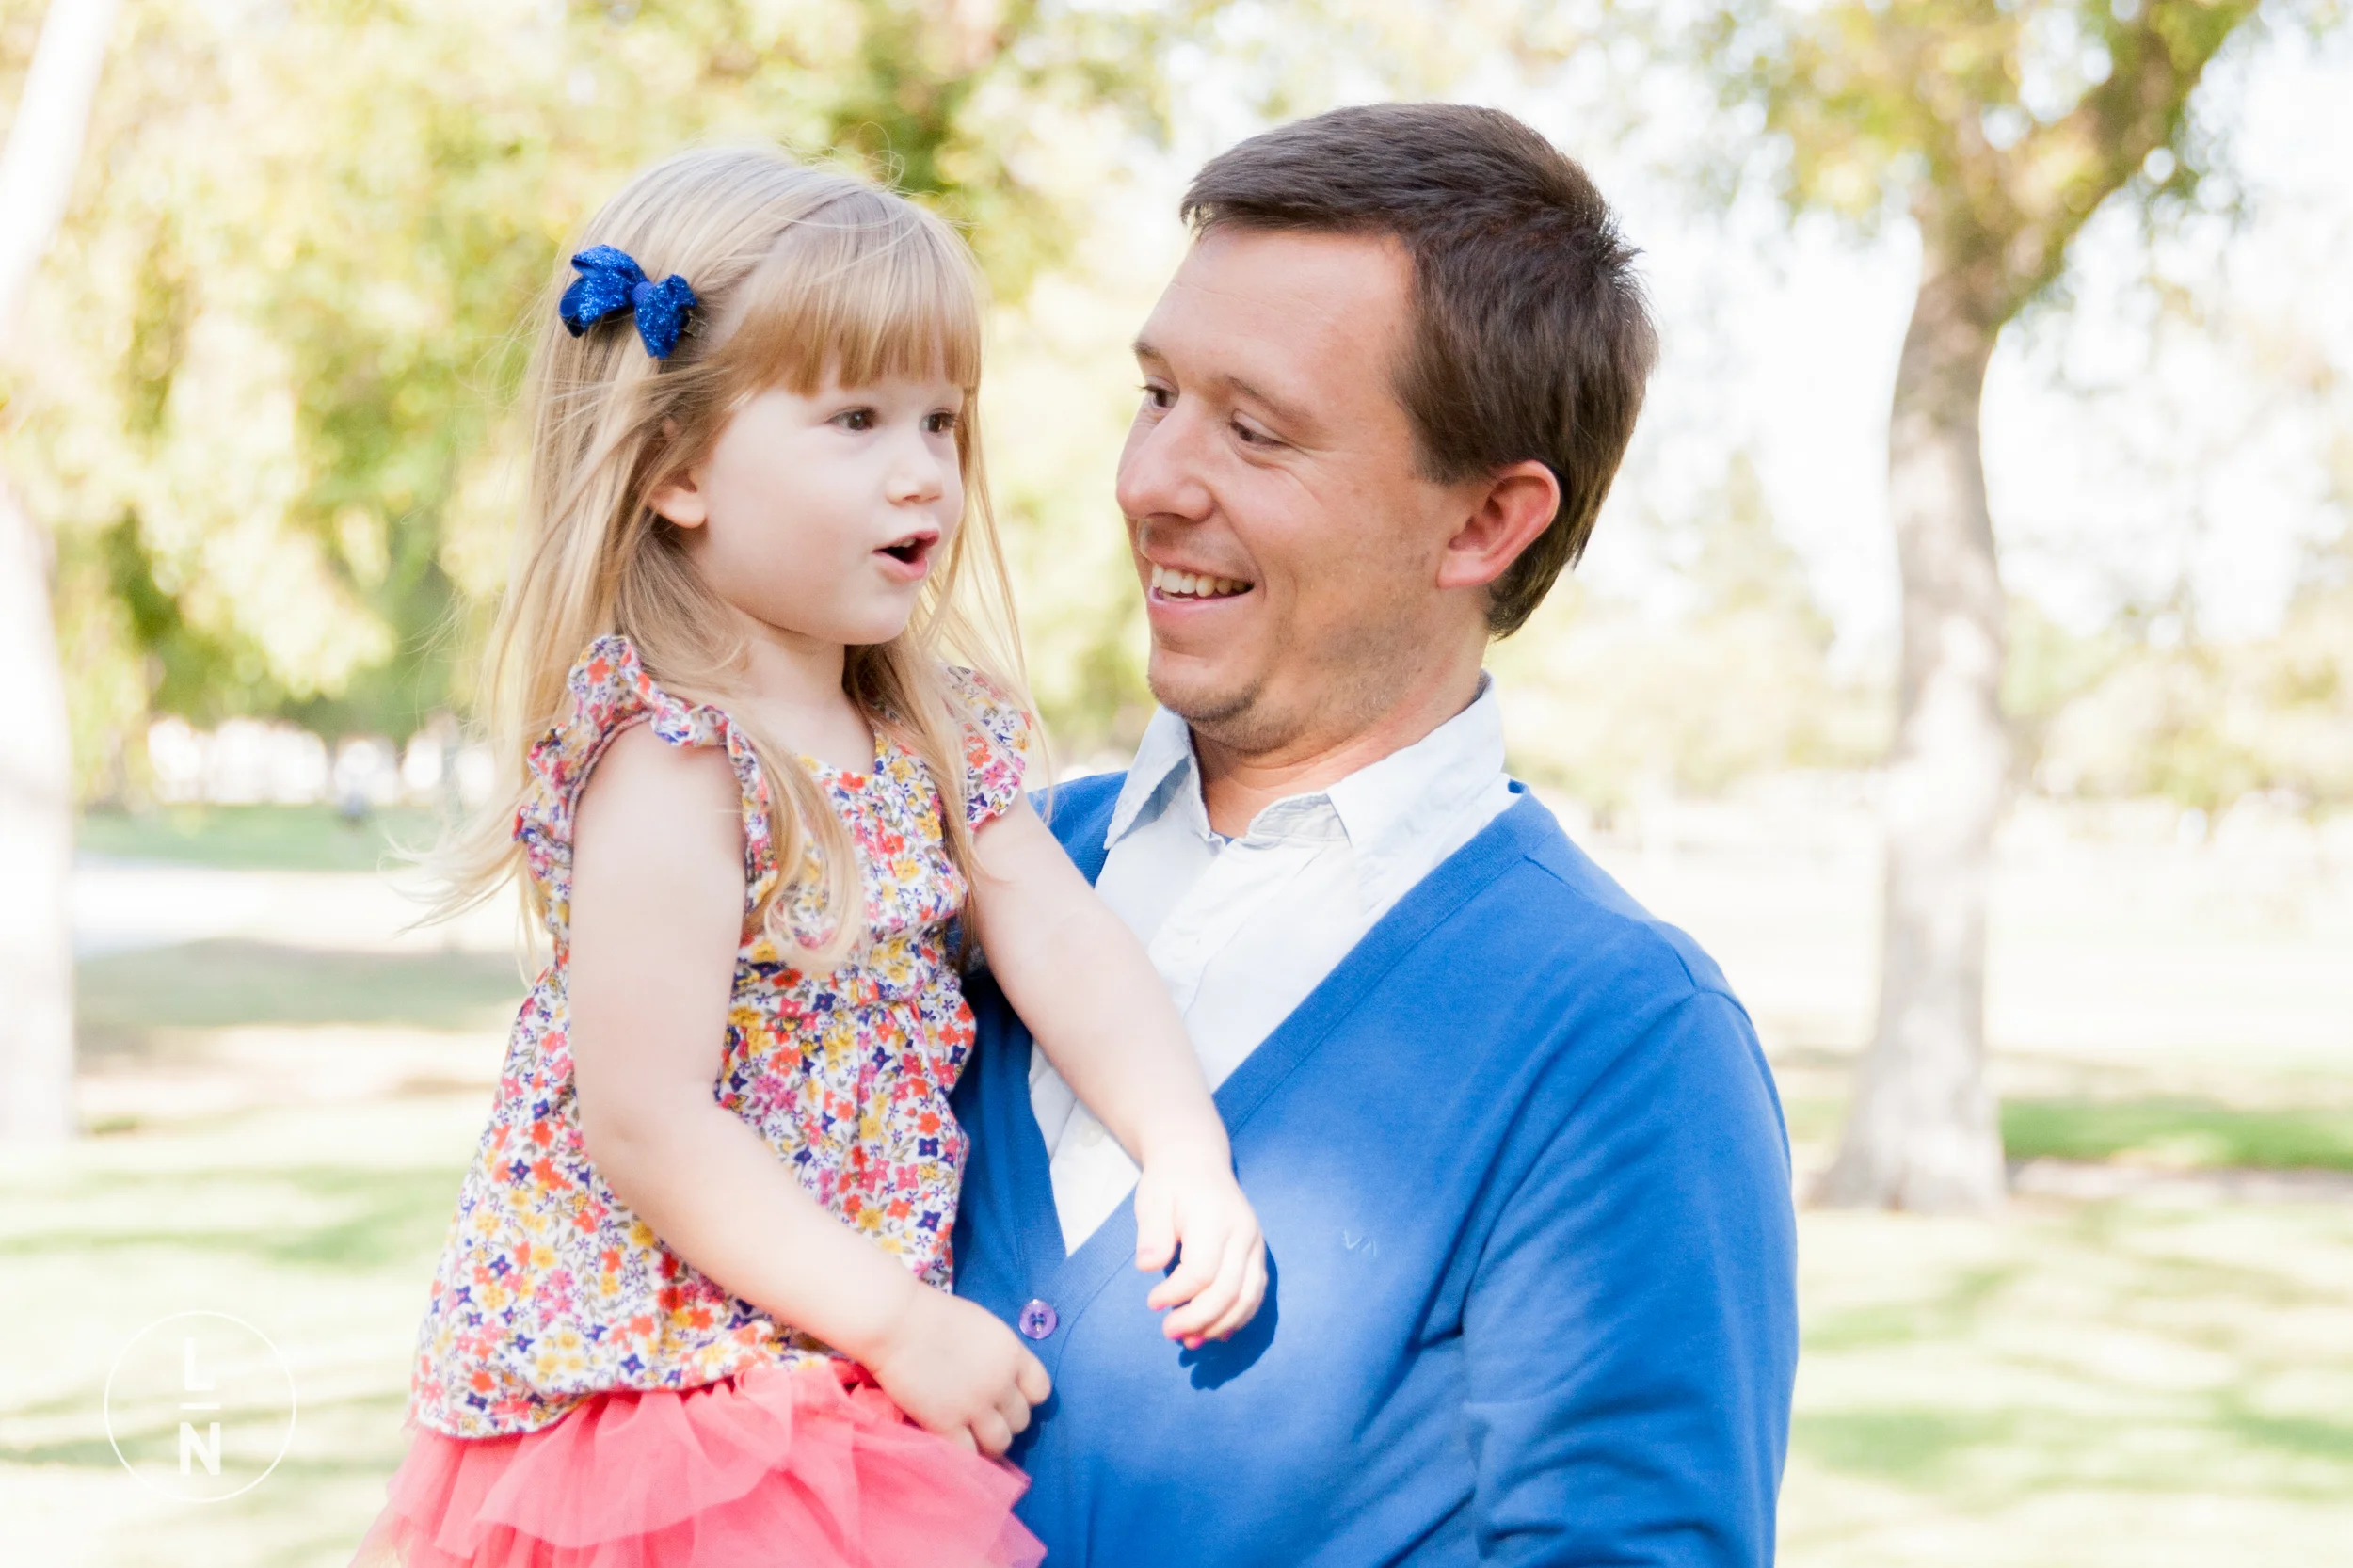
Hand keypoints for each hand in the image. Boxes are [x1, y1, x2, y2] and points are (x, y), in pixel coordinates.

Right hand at [862, 1281, 1051, 1456]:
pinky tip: (950, 1442)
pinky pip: (969, 1455)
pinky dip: (963, 1454)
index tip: (1007, 1398)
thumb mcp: (981, 1327)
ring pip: (1000, 1444)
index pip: (1040, 1390)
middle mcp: (1001, 1382)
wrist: (897, 1322)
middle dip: (1004, 1422)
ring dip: (987, 1443)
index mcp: (1012, 1353)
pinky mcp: (947, 1424)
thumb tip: (1000, 1378)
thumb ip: (995, 1355)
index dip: (1025, 1397)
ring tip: (969, 1436)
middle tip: (982, 1419)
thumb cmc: (931, 1315)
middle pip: (1021, 1421)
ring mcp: (976, 1405)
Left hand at [1133, 1145, 1266, 1348]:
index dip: (1177, 1295)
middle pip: (1228, 1290)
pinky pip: (1255, 1293)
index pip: (1201, 1272)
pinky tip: (1216, 1332)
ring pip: (1247, 1297)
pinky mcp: (1258, 1254)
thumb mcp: (1153, 1198)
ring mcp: (1256, 1244)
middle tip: (1169, 1333)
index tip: (1151, 1302)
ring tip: (1191, 1342)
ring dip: (1220, 1325)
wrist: (1198, 1162)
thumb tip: (1148, 1265)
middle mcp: (1243, 1233)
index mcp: (1215, 1219)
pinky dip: (1238, 1317)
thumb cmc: (1171, 1183)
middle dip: (1198, 1319)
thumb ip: (1152, 1231)